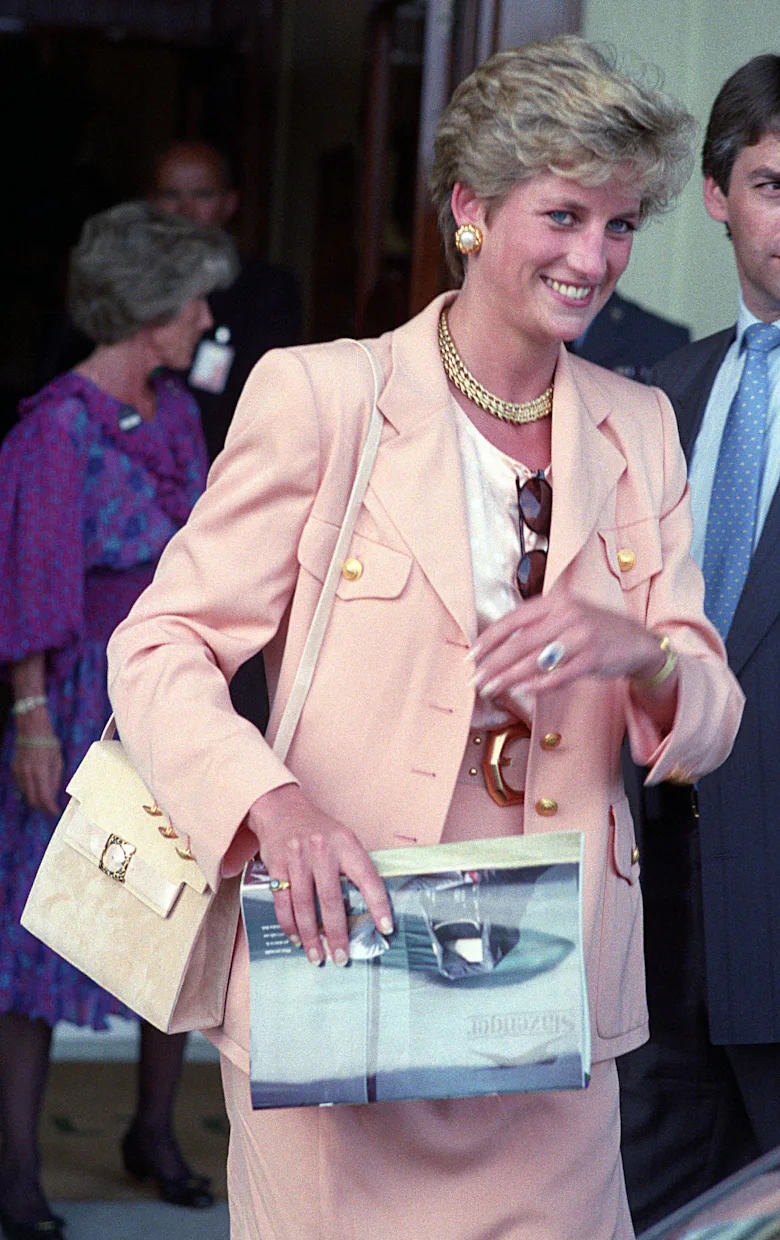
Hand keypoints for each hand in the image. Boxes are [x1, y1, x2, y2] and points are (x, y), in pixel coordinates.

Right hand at [12, 712, 62, 814]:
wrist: (31, 729)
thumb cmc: (48, 743)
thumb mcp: (58, 761)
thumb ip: (55, 780)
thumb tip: (54, 795)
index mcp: (40, 771)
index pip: (44, 797)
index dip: (50, 808)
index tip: (55, 812)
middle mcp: (27, 774)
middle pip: (33, 800)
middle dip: (42, 807)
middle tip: (51, 809)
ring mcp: (18, 772)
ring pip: (26, 794)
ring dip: (36, 799)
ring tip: (46, 800)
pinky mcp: (14, 770)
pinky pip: (22, 786)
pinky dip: (29, 791)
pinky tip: (37, 788)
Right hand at [247, 783, 393, 965]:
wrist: (281, 808)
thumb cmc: (318, 830)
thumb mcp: (343, 838)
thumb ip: (353, 867)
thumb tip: (367, 908)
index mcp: (346, 844)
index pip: (368, 878)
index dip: (379, 905)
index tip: (386, 929)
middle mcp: (322, 850)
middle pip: (331, 900)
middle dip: (337, 934)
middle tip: (342, 957)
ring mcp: (297, 858)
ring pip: (304, 906)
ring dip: (311, 936)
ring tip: (318, 956)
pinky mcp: (276, 866)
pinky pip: (282, 903)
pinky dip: (289, 925)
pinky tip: (297, 938)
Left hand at [469, 586, 667, 703]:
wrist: (637, 641)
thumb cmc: (594, 630)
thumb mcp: (566, 615)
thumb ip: (537, 624)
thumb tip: (498, 644)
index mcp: (556, 601)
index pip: (513, 619)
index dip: (490, 638)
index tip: (472, 655)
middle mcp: (567, 615)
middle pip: (521, 642)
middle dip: (494, 663)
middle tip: (476, 679)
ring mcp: (581, 637)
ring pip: (536, 660)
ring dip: (509, 677)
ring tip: (491, 689)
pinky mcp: (592, 659)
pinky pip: (558, 675)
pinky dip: (537, 685)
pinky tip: (521, 691)